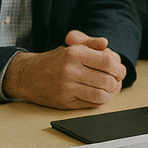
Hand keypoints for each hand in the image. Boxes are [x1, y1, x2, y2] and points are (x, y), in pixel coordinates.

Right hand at [2, 30, 126, 108]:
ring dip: (110, 93)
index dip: (119, 68)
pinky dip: (100, 100)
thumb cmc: (54, 60)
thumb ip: (90, 44)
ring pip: (101, 94)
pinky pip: (91, 104)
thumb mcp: (71, 47)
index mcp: (74, 53)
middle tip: (117, 81)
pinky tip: (100, 95)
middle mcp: (70, 70)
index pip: (107, 62)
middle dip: (117, 82)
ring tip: (110, 89)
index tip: (120, 71)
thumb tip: (105, 43)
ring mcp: (66, 87)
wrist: (27, 76)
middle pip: (107, 80)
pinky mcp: (64, 101)